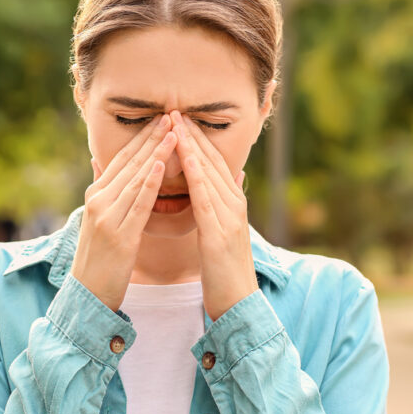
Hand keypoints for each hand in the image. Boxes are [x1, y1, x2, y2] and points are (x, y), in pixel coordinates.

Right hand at [70, 114, 176, 312]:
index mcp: (96, 195)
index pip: (121, 158)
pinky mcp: (119, 235)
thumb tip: (97, 161)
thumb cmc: (98, 258)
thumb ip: (102, 190)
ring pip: (136, 178)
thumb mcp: (97, 220)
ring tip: (174, 132)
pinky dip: (150, 182)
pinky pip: (138, 204)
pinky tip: (161, 165)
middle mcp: (99, 200)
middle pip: (130, 163)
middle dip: (152, 138)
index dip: (142, 138)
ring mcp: (107, 217)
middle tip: (172, 115)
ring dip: (156, 153)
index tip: (161, 119)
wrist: (87, 295)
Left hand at [170, 110, 257, 320]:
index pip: (214, 162)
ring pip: (210, 174)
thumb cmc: (225, 270)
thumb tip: (233, 176)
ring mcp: (230, 218)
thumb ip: (226, 202)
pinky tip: (187, 160)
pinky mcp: (221, 234)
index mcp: (232, 203)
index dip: (197, 138)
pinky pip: (206, 199)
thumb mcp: (225, 231)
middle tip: (174, 109)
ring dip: (193, 147)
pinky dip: (197, 177)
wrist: (238, 304)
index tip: (179, 118)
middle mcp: (234, 205)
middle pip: (213, 161)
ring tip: (176, 124)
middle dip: (193, 134)